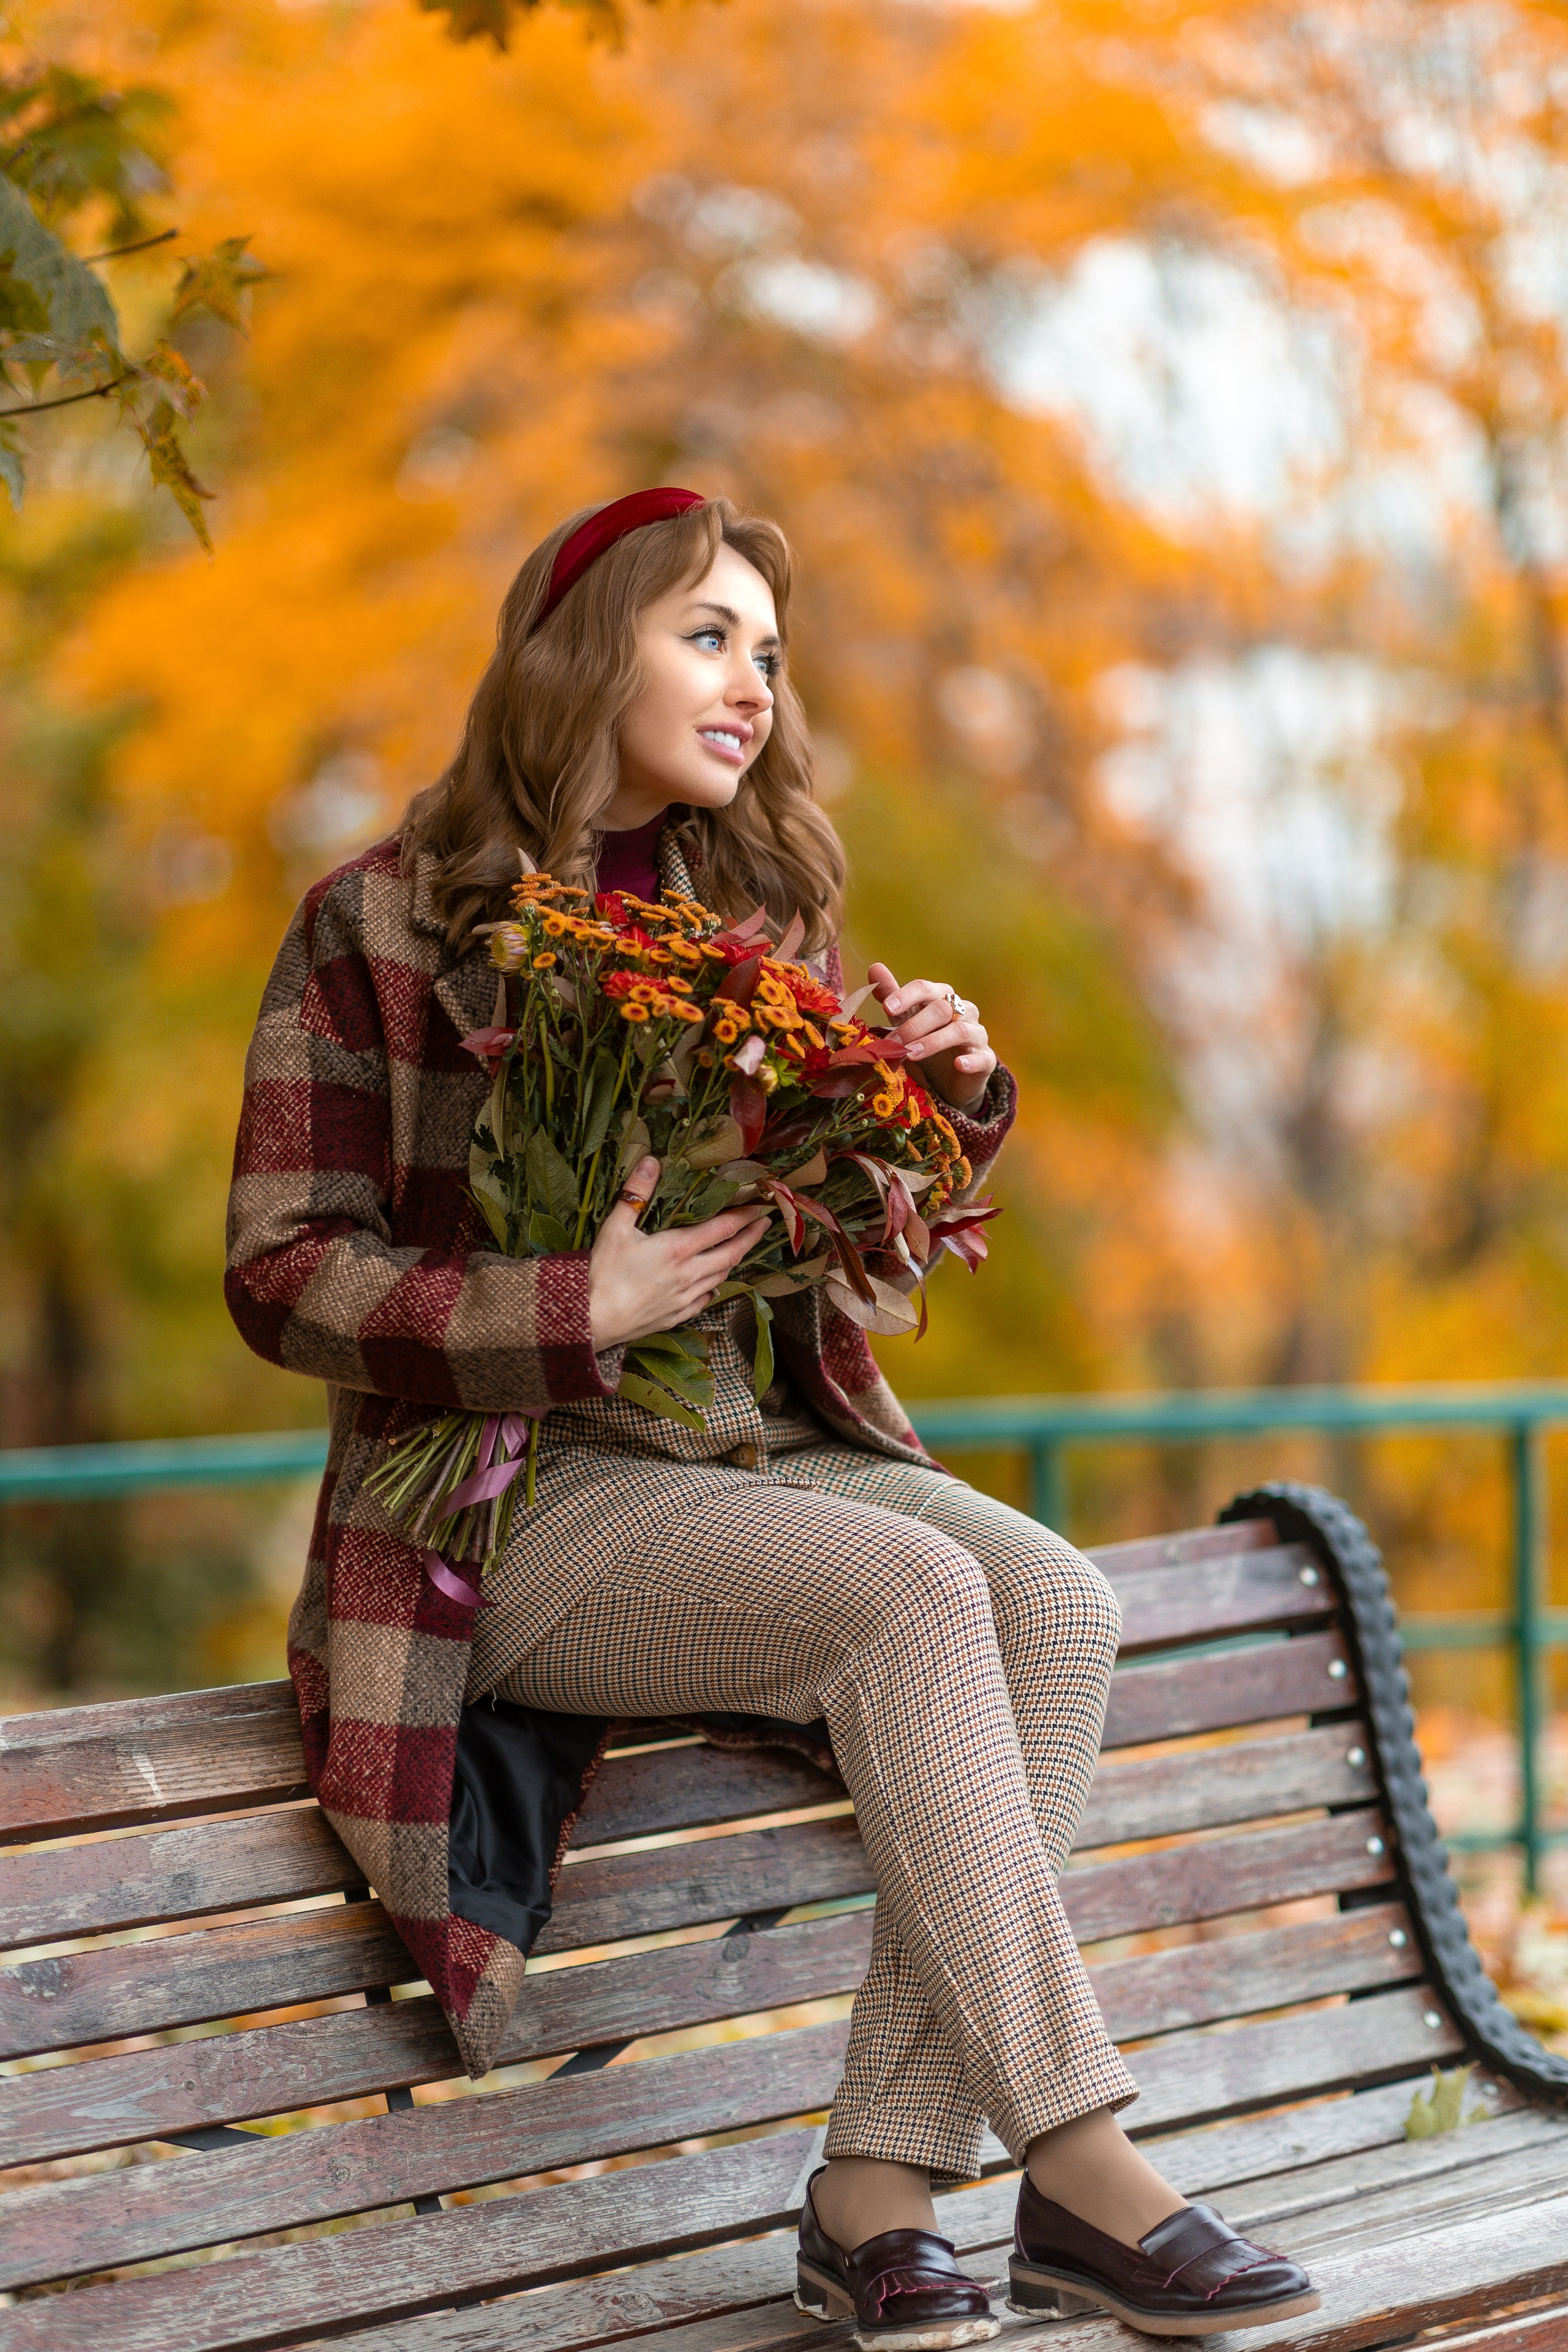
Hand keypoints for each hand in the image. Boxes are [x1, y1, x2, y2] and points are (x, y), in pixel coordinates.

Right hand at [588, 1158, 769, 1350]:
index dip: (745, 1216)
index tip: (761, 1206)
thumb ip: (635, 1194)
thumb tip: (651, 1161)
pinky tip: (713, 1284)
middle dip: (751, 1237)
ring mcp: (685, 1297)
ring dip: (735, 1260)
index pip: (723, 1228)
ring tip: (742, 1248)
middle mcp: (689, 1274)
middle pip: (731, 1253)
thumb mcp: (615, 1228)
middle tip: (765, 1224)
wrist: (594, 1321)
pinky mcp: (677, 1316)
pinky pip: (706, 1299)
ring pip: (721, 1276)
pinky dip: (714, 1287)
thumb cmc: (603, 1274)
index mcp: (678, 1249)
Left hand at [867, 964, 995, 1114]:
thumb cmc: (925, 1043)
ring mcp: (976, 1035)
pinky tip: (959, 1064)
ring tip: (911, 1055)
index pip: (925, 989)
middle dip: (914, 1025)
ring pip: (960, 1030)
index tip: (887, 1007)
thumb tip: (875, 967)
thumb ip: (891, 996)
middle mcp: (962, 1012)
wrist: (948, 1080)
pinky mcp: (986, 1059)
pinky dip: (971, 1060)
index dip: (907, 995)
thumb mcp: (905, 1021)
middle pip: (942, 1008)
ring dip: (933, 1042)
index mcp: (941, 998)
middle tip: (893, 1041)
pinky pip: (983, 1057)